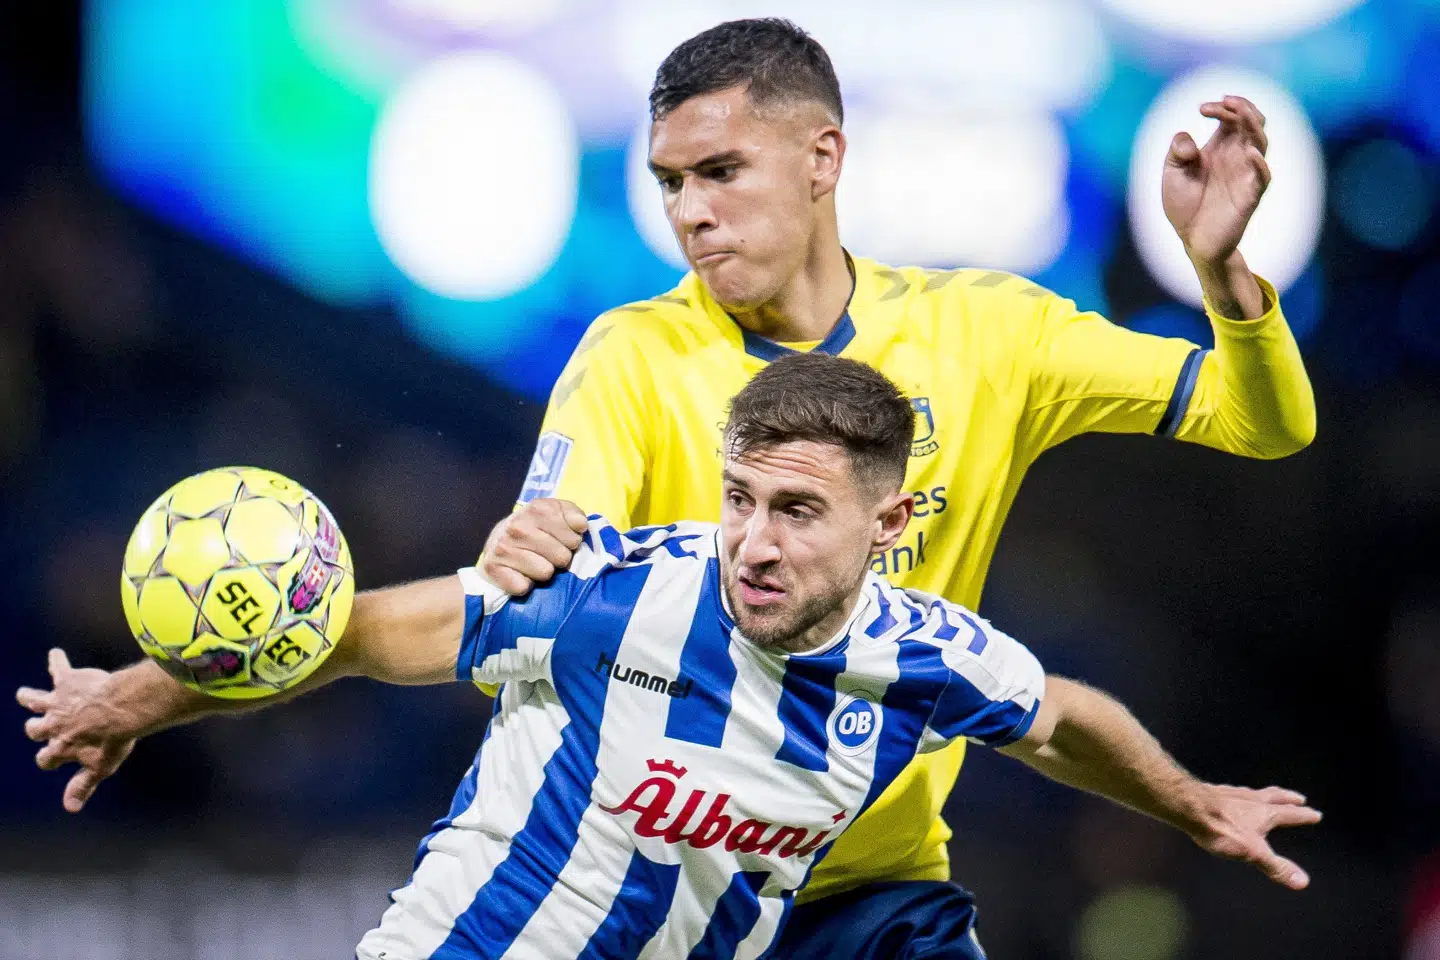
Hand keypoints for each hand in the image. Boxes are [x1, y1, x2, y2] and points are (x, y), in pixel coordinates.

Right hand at [16, 649, 137, 812]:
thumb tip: (70, 808)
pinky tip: (56, 654)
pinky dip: (57, 661)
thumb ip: (83, 786)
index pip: (46, 758)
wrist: (122, 709)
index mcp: (61, 747)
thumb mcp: (100, 768)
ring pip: (34, 700)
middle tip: (38, 726)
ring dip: (29, 698)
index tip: (51, 758)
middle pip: (34, 729)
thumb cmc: (114, 739)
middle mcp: (54, 724)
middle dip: (35, 729)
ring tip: (25, 695)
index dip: (48, 758)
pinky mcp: (68, 681)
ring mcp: (58, 702)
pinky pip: (58, 668)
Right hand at [480, 498, 589, 595]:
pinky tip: (521, 574)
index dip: (573, 542)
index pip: (573, 537)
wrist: (497, 542)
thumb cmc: (535, 528)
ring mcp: (503, 548)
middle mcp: (517, 526)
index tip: (564, 540)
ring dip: (543, 572)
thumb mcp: (555, 513)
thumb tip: (581, 525)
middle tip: (549, 554)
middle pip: (562, 557)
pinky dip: (524, 584)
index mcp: (536, 509)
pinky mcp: (493, 569)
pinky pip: (522, 586)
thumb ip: (572, 514)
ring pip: (545, 573)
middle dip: (560, 558)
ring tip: (536, 563)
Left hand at [1162, 96, 1270, 267]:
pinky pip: (1263, 177)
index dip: (1221, 107)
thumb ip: (1176, 152)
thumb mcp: (1172, 174)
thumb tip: (1187, 138)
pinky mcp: (1250, 196)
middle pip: (1252, 123)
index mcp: (1220, 147)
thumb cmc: (1184, 205)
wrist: (1192, 240)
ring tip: (1241, 113)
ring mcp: (1245, 174)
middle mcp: (1237, 156)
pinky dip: (1259, 163)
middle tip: (1225, 102)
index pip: (1232, 117)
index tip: (1201, 108)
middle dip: (1242, 108)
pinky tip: (1250, 152)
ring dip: (1253, 125)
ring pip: (1261, 143)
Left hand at [1186, 783, 1320, 889]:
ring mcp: (1231, 794)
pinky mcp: (1213, 793)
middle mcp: (1250, 799)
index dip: (1304, 815)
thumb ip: (1276, 867)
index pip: (1290, 814)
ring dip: (1264, 794)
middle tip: (1298, 797)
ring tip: (1266, 795)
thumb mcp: (1252, 852)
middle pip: (1274, 797)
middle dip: (1287, 799)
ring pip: (1252, 792)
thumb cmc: (1221, 828)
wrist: (1188, 806)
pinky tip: (1230, 796)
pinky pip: (1231, 792)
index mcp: (1264, 812)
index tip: (1316, 813)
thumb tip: (1303, 882)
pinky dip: (1238, 795)